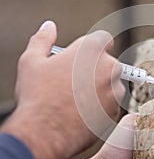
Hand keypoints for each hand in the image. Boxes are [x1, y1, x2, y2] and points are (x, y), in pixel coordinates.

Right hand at [0, 21, 124, 158]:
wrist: (44, 132)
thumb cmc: (38, 95)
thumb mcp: (32, 61)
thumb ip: (43, 40)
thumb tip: (49, 27)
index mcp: (91, 49)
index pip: (104, 40)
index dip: (95, 47)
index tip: (87, 57)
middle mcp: (109, 67)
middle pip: (108, 63)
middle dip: (96, 70)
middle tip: (76, 82)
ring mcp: (115, 90)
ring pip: (111, 85)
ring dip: (100, 89)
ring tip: (77, 99)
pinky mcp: (115, 111)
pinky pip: (111, 104)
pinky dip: (101, 107)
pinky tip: (83, 112)